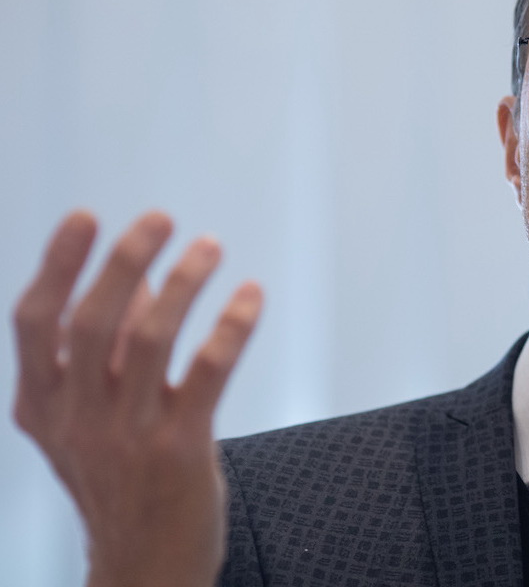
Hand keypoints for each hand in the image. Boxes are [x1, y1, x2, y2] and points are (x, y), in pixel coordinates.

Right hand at [12, 211, 262, 586]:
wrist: (146, 567)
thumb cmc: (122, 481)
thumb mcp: (92, 419)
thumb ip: (108, 352)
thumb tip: (134, 282)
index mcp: (44, 406)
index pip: (35, 323)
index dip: (59, 265)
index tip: (86, 218)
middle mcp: (77, 419)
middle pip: (93, 322)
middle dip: (126, 261)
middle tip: (160, 220)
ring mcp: (127, 436)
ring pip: (151, 340)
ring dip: (183, 284)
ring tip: (209, 247)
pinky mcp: (180, 450)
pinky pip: (207, 373)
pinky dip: (230, 327)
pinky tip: (250, 296)